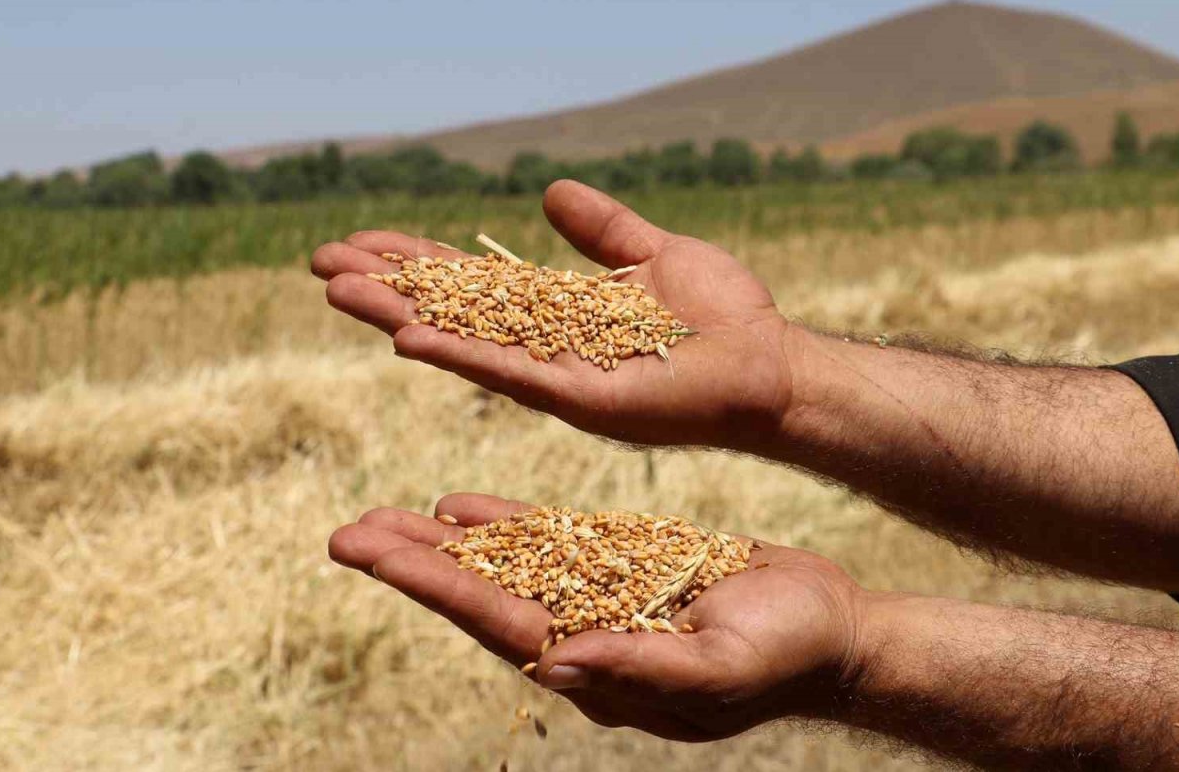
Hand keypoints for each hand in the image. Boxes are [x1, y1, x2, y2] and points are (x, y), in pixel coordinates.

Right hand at [311, 180, 794, 448]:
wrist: (772, 362)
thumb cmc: (723, 316)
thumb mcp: (654, 254)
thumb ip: (602, 230)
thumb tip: (548, 193)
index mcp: (558, 314)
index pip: (470, 282)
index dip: (415, 261)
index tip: (359, 240)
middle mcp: (544, 347)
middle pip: (451, 310)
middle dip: (387, 286)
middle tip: (320, 263)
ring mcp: (557, 375)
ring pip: (463, 341)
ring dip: (399, 315)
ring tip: (337, 291)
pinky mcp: (581, 398)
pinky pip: (509, 373)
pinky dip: (458, 354)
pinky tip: (408, 335)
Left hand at [328, 492, 867, 740]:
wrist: (831, 629)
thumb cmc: (787, 654)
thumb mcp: (720, 668)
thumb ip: (638, 665)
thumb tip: (552, 663)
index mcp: (597, 664)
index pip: (495, 619)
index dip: (430, 585)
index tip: (370, 552)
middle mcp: (582, 637)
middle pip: (480, 595)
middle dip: (411, 564)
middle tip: (347, 535)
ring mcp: (597, 604)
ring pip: (502, 570)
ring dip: (441, 546)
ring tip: (382, 520)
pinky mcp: (619, 572)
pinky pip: (546, 550)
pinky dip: (501, 529)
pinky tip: (461, 510)